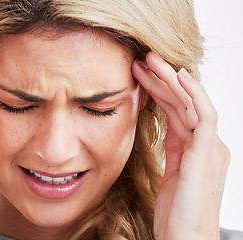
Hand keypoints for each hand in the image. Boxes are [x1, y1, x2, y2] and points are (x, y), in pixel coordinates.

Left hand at [132, 52, 229, 239]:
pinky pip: (203, 115)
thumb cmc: (176, 213)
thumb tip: (161, 129)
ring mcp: (210, 148)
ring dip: (171, 79)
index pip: (177, 110)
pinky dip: (192, 94)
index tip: (137, 76)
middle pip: (184, 102)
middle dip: (163, 78)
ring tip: (150, 60)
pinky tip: (176, 77)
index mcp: (196, 149)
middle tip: (142, 60)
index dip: (159, 91)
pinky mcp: (208, 154)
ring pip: (192, 102)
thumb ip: (171, 150)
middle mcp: (206, 144)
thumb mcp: (170, 174)